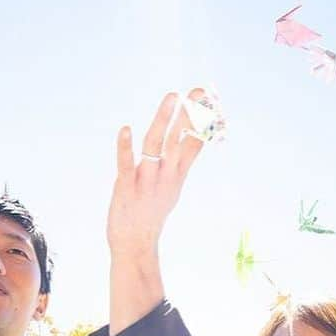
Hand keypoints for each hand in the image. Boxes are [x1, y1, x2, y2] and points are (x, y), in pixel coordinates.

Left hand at [107, 89, 207, 256]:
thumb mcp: (173, 186)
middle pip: (179, 139)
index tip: (211, 99)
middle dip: (189, 114)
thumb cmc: (152, 212)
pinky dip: (125, 147)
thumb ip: (182, 162)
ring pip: (156, 145)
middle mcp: (165, 175)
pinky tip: (125, 129)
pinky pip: (126, 164)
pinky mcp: (126, 187)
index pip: (195, 143)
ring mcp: (146, 181)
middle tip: (199, 91)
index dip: (203, 122)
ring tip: (172, 96)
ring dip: (164, 120)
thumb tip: (194, 139)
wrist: (135, 244)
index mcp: (177, 174)